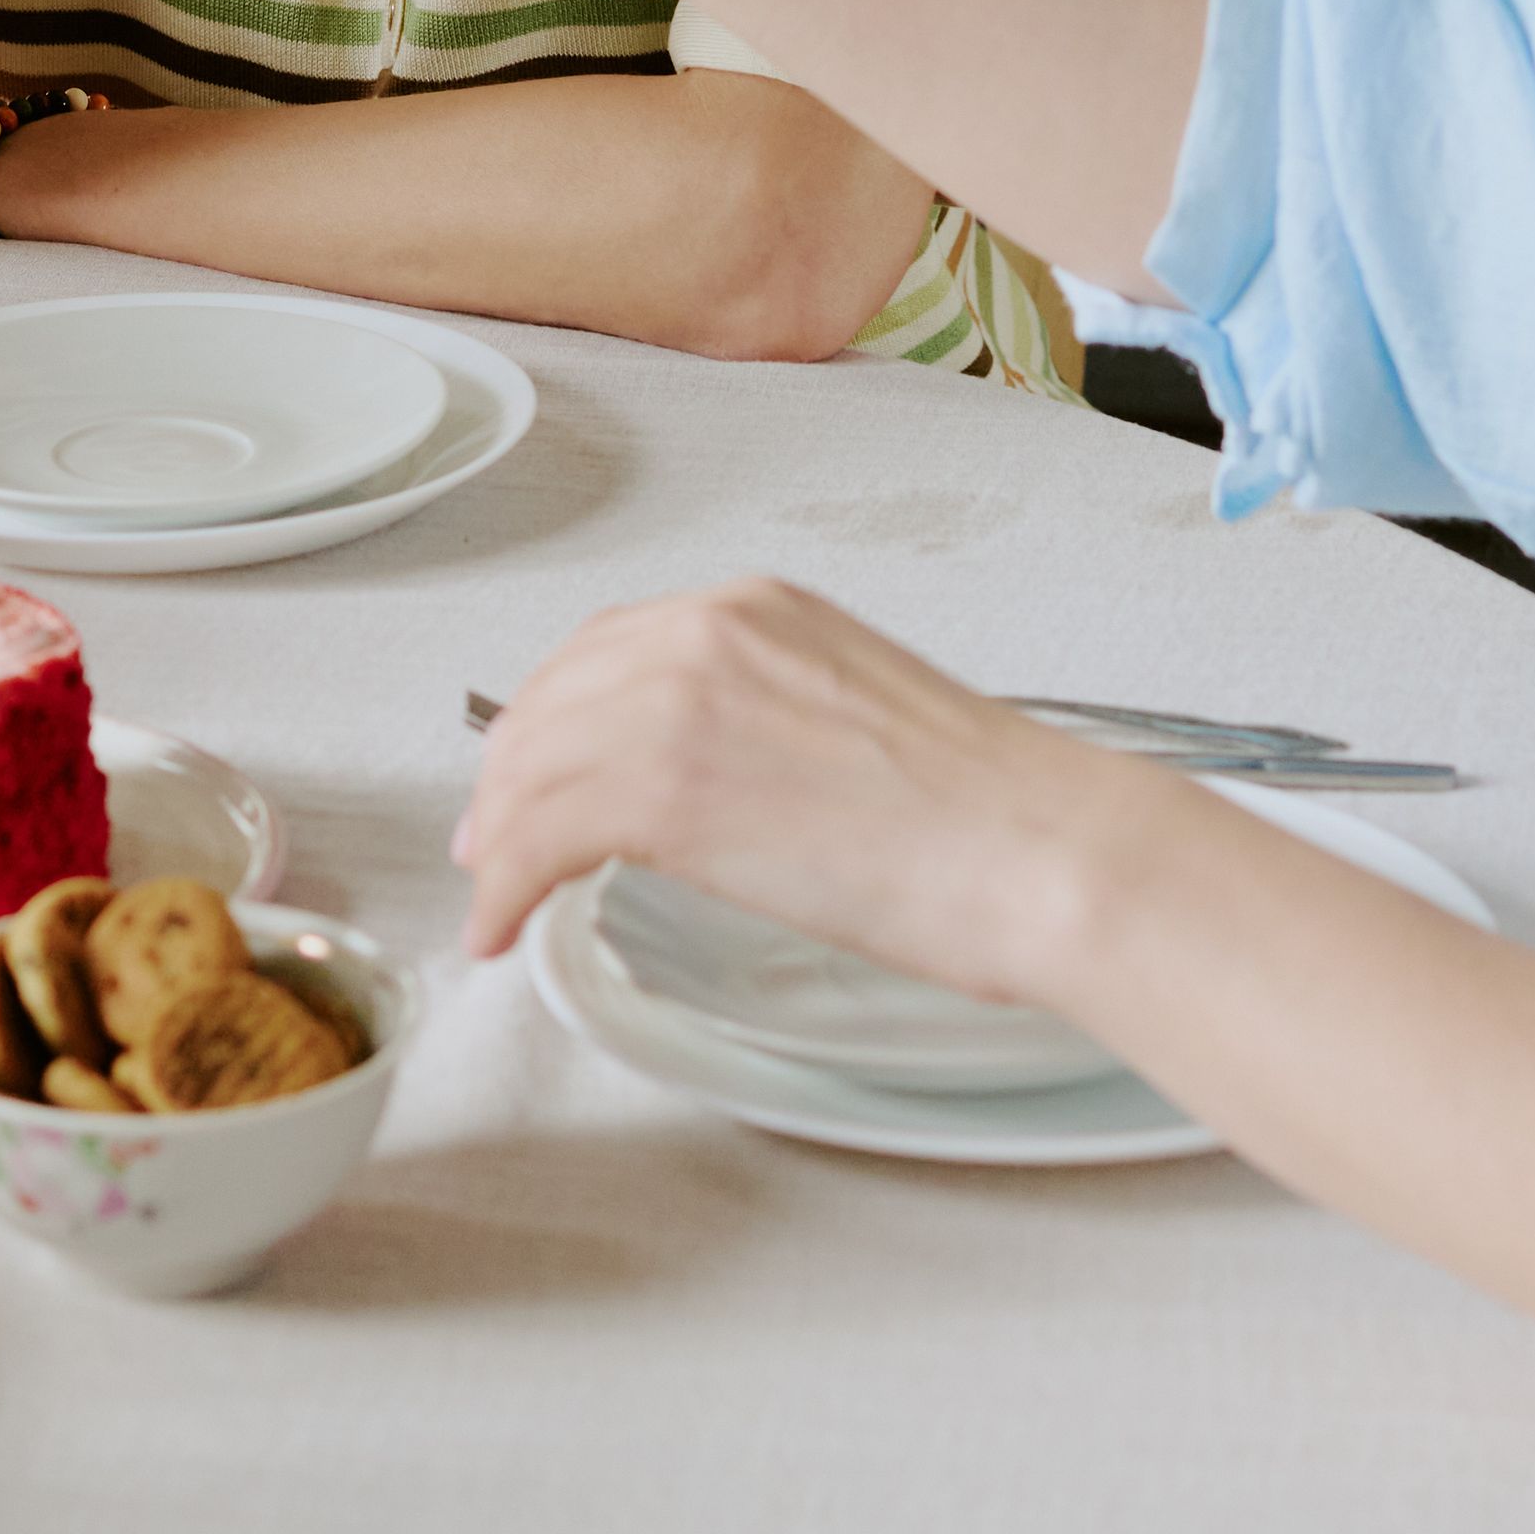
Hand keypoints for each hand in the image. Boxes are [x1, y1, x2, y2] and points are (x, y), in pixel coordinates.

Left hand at [450, 580, 1142, 1005]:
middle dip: (506, 778)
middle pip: (551, 699)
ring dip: (496, 839)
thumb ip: (765, 722)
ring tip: (494, 897)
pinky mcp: (671, 788)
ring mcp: (683, 702)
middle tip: (489, 846)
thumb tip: (708, 783)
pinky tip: (504, 925)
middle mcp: (708, 631)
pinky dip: (505, 885)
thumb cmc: (990, 817)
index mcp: (759, 608)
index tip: (531, 775)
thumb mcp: (855, 720)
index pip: (606, 649)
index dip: (551, 718)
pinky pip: (538, 834)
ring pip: (531, 766)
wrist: (1045, 852)